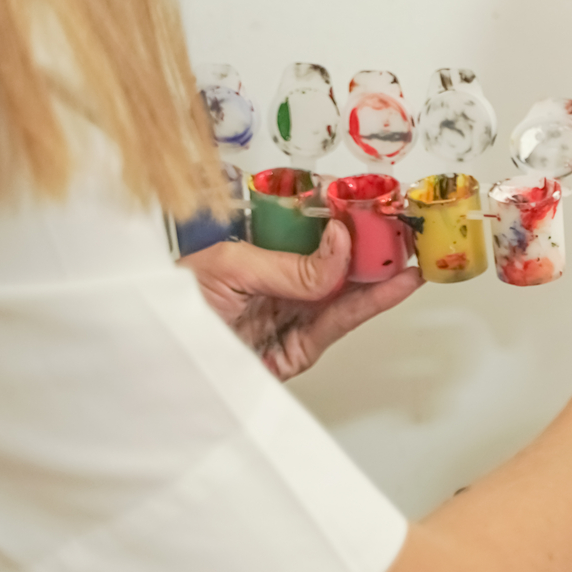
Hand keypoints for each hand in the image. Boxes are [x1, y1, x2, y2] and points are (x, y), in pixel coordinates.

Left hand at [179, 221, 421, 379]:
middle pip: (336, 261)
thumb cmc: (169, 309)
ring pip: (349, 291)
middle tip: (407, 225)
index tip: (371, 203)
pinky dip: (374, 303)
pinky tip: (398, 284)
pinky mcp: (302, 350)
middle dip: (374, 243)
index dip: (341, 216)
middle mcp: (277, 284)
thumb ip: (289, 264)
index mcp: (254, 254)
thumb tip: (341, 244)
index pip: (307, 230)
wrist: (156, 368)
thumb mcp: (226, 267)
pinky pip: (343, 321)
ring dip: (385, 271)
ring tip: (415, 252)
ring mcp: (292, 317)